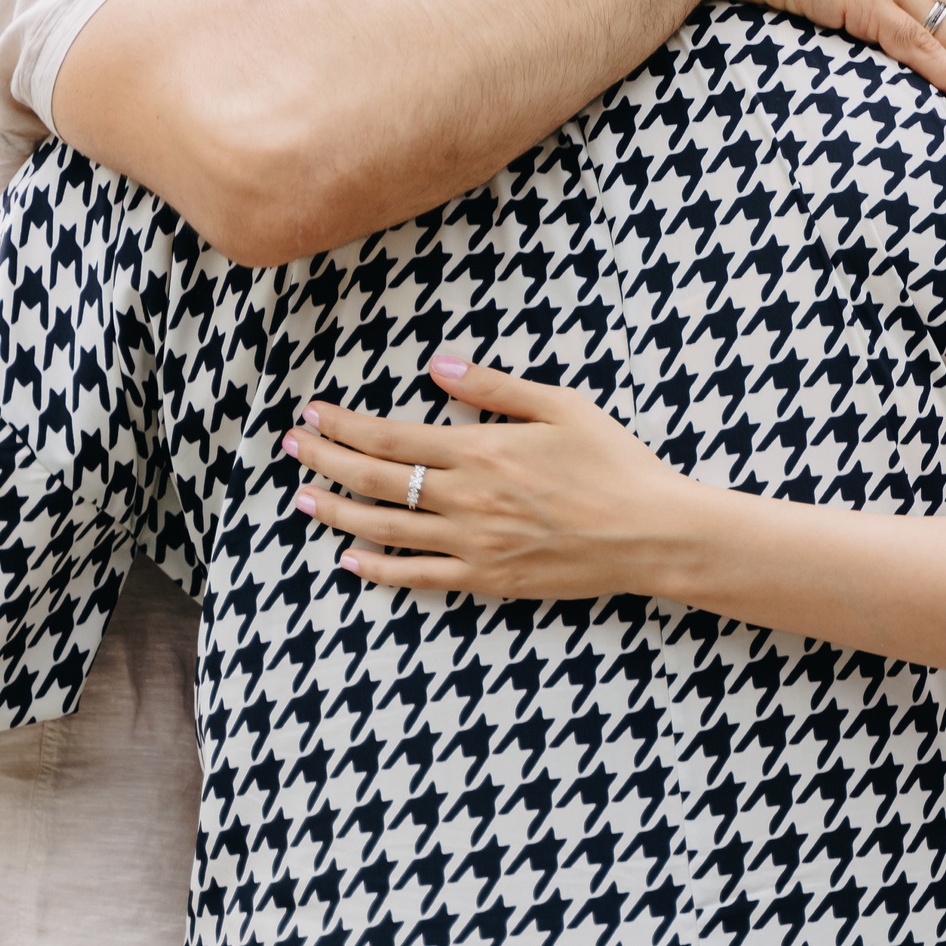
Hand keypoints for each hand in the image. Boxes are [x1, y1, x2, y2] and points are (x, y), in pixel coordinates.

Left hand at [283, 356, 708, 599]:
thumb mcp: (561, 405)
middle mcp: (466, 500)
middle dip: (325, 461)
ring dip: (337, 514)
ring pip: (385, 531)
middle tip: (292, 447)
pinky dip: (379, 570)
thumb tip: (438, 365)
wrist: (652, 533)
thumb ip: (494, 386)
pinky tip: (350, 561)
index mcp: (481, 451)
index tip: (313, 413)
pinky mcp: (488, 580)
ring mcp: (474, 545)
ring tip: (303, 500)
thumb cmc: (614, 462)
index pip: (390, 437)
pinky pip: (419, 577)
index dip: (344, 426)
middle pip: (375, 481)